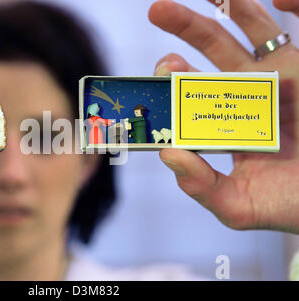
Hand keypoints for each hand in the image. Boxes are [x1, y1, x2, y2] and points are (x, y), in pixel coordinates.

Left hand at [149, 0, 298, 232]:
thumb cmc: (289, 205)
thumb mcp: (237, 206)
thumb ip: (199, 185)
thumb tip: (167, 153)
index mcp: (225, 120)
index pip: (192, 92)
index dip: (173, 77)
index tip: (163, 66)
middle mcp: (249, 93)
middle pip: (213, 52)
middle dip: (187, 27)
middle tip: (159, 10)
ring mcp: (282, 77)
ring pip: (253, 30)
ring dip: (230, 6)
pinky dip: (292, 9)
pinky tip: (278, 0)